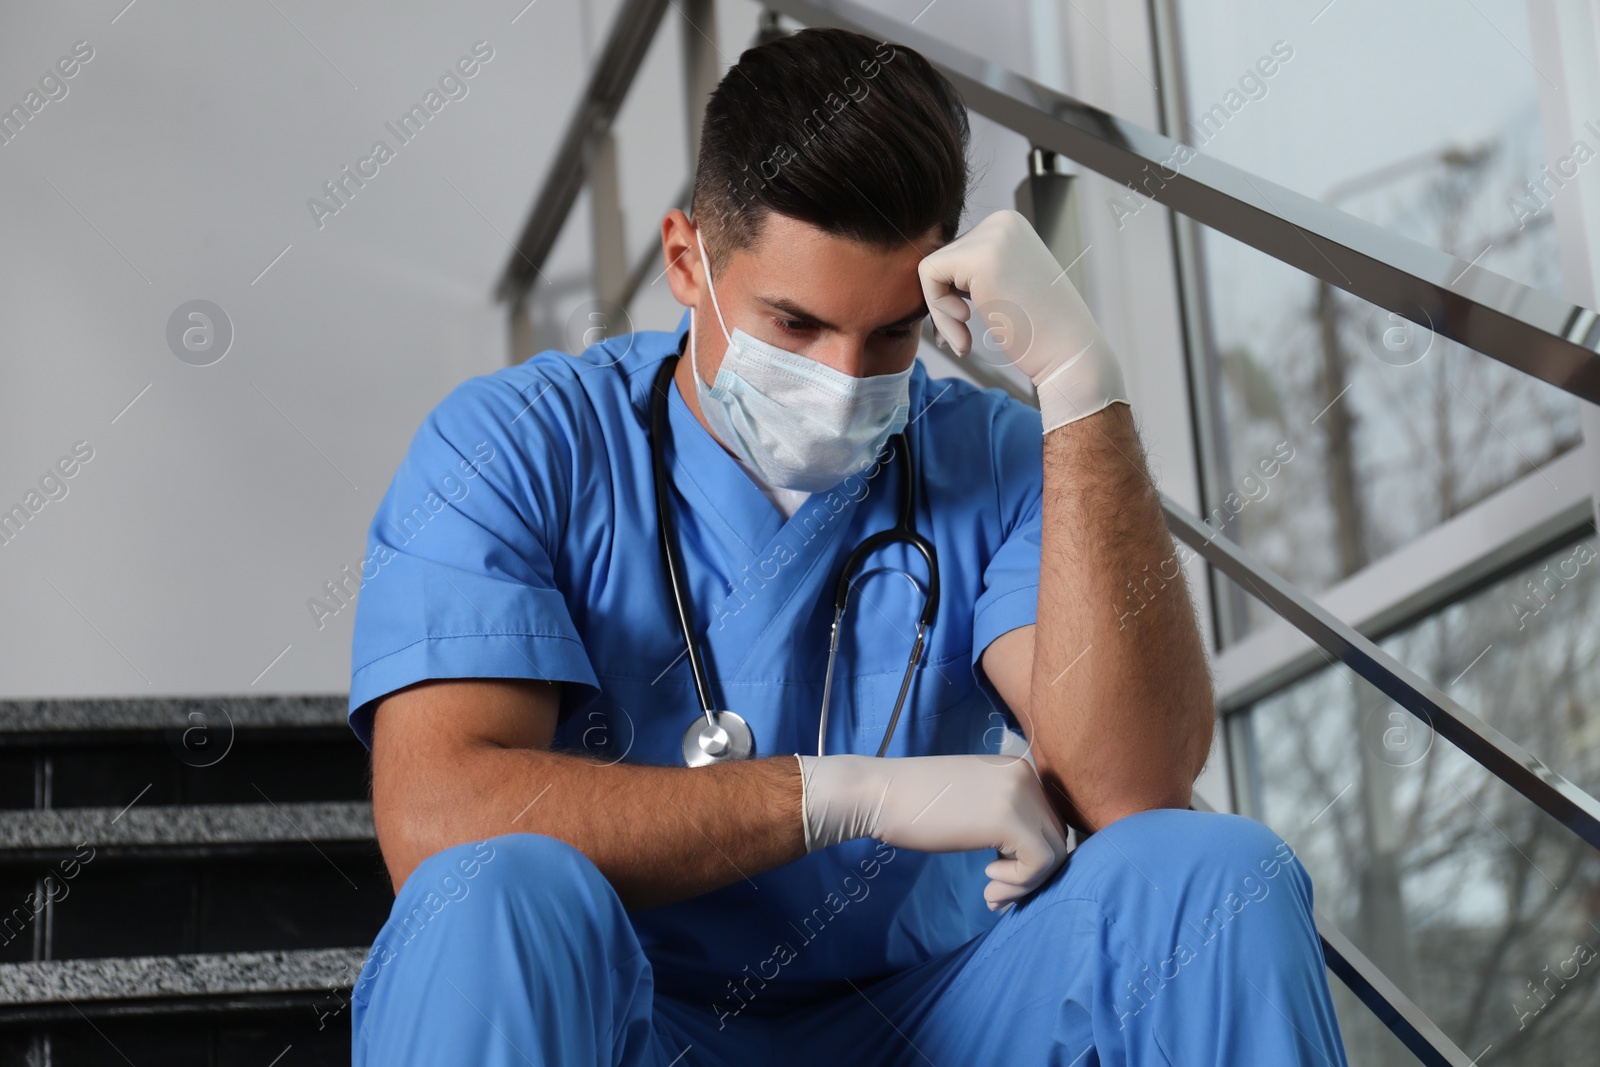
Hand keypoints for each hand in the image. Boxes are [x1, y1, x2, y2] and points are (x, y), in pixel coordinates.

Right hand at [795, 753, 1069, 909]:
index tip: (998, 875)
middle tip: (995, 891)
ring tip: (991, 894)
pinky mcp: (1010, 819)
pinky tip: (987, 885)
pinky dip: (1019, 884)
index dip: (1029, 854)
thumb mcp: (971, 801)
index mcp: (1017, 768)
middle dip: (1029, 873)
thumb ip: (1003, 816)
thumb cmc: (913, 803)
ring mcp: (1020, 794)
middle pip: (1055, 836)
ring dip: (1024, 884)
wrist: (879, 795)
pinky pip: (1040, 863)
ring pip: (1054, 853)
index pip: (1048, 819)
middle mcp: (1025, 775)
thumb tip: (1031, 856)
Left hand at [916, 209, 1128, 432]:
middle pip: (943, 260)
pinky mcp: (978, 258)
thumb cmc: (1039, 330)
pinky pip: (928, 276)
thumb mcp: (1006, 284)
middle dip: (944, 304)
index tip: (965, 327)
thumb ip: (974, 272)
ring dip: (940, 313)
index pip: (957, 254)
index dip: (953, 294)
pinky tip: (964, 329)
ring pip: (932, 269)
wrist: (1069, 353)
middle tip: (962, 339)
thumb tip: (930, 271)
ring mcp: (992, 236)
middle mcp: (1001, 221)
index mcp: (1009, 225)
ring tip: (963, 341)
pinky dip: (937, 310)